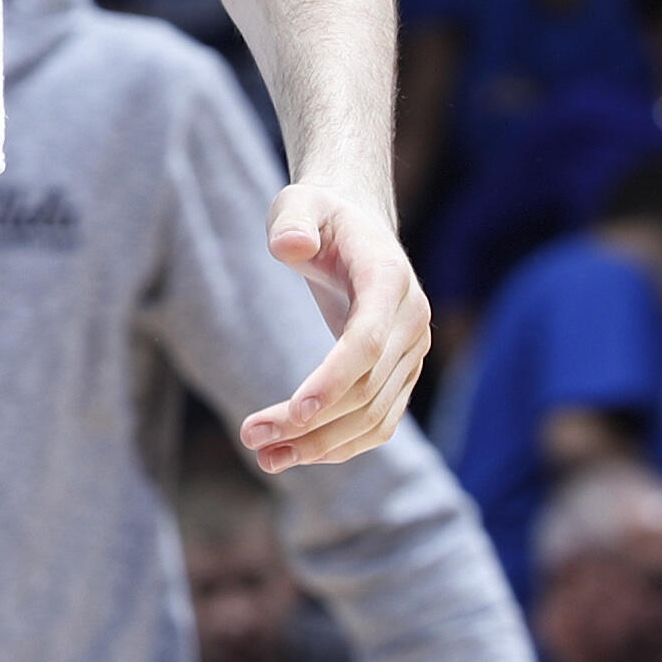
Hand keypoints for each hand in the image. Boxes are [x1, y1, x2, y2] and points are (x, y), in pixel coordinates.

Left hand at [241, 184, 430, 470]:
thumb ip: (293, 221)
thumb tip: (290, 246)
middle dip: (311, 422)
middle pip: (366, 388)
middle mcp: (411, 323)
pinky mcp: (400, 374)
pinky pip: (377, 421)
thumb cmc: (319, 214)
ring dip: (321, 444)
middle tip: (251, 438)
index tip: (295, 413)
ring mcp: (411, 353)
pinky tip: (294, 454)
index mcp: (389, 281)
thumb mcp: (298, 203)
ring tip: (264, 457)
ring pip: (373, 415)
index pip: (366, 344)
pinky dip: (340, 443)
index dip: (334, 380)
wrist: (355, 225)